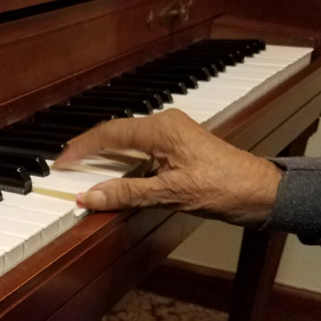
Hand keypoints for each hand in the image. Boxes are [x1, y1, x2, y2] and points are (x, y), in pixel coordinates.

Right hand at [53, 109, 282, 225]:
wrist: (261, 191)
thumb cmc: (225, 187)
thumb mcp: (170, 194)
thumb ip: (126, 194)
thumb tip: (89, 197)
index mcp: (160, 129)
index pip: (108, 133)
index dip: (80, 147)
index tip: (60, 162)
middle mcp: (165, 124)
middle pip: (115, 133)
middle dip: (88, 150)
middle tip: (66, 166)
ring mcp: (172, 133)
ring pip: (127, 141)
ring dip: (105, 157)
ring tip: (84, 171)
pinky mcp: (178, 146)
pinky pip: (141, 149)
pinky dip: (123, 162)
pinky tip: (116, 175)